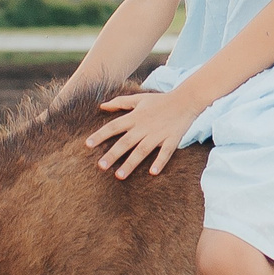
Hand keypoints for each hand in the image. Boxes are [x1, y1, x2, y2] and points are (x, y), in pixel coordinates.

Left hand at [85, 84, 206, 179]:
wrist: (185, 100)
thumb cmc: (160, 100)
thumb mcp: (138, 98)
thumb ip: (120, 103)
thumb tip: (101, 106)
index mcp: (135, 117)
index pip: (114, 127)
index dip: (100, 135)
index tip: (88, 145)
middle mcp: (144, 127)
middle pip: (126, 142)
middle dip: (113, 154)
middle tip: (101, 166)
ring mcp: (158, 134)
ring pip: (142, 151)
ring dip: (131, 163)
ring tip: (119, 175)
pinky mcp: (172, 139)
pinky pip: (165, 152)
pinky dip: (160, 162)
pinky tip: (152, 173)